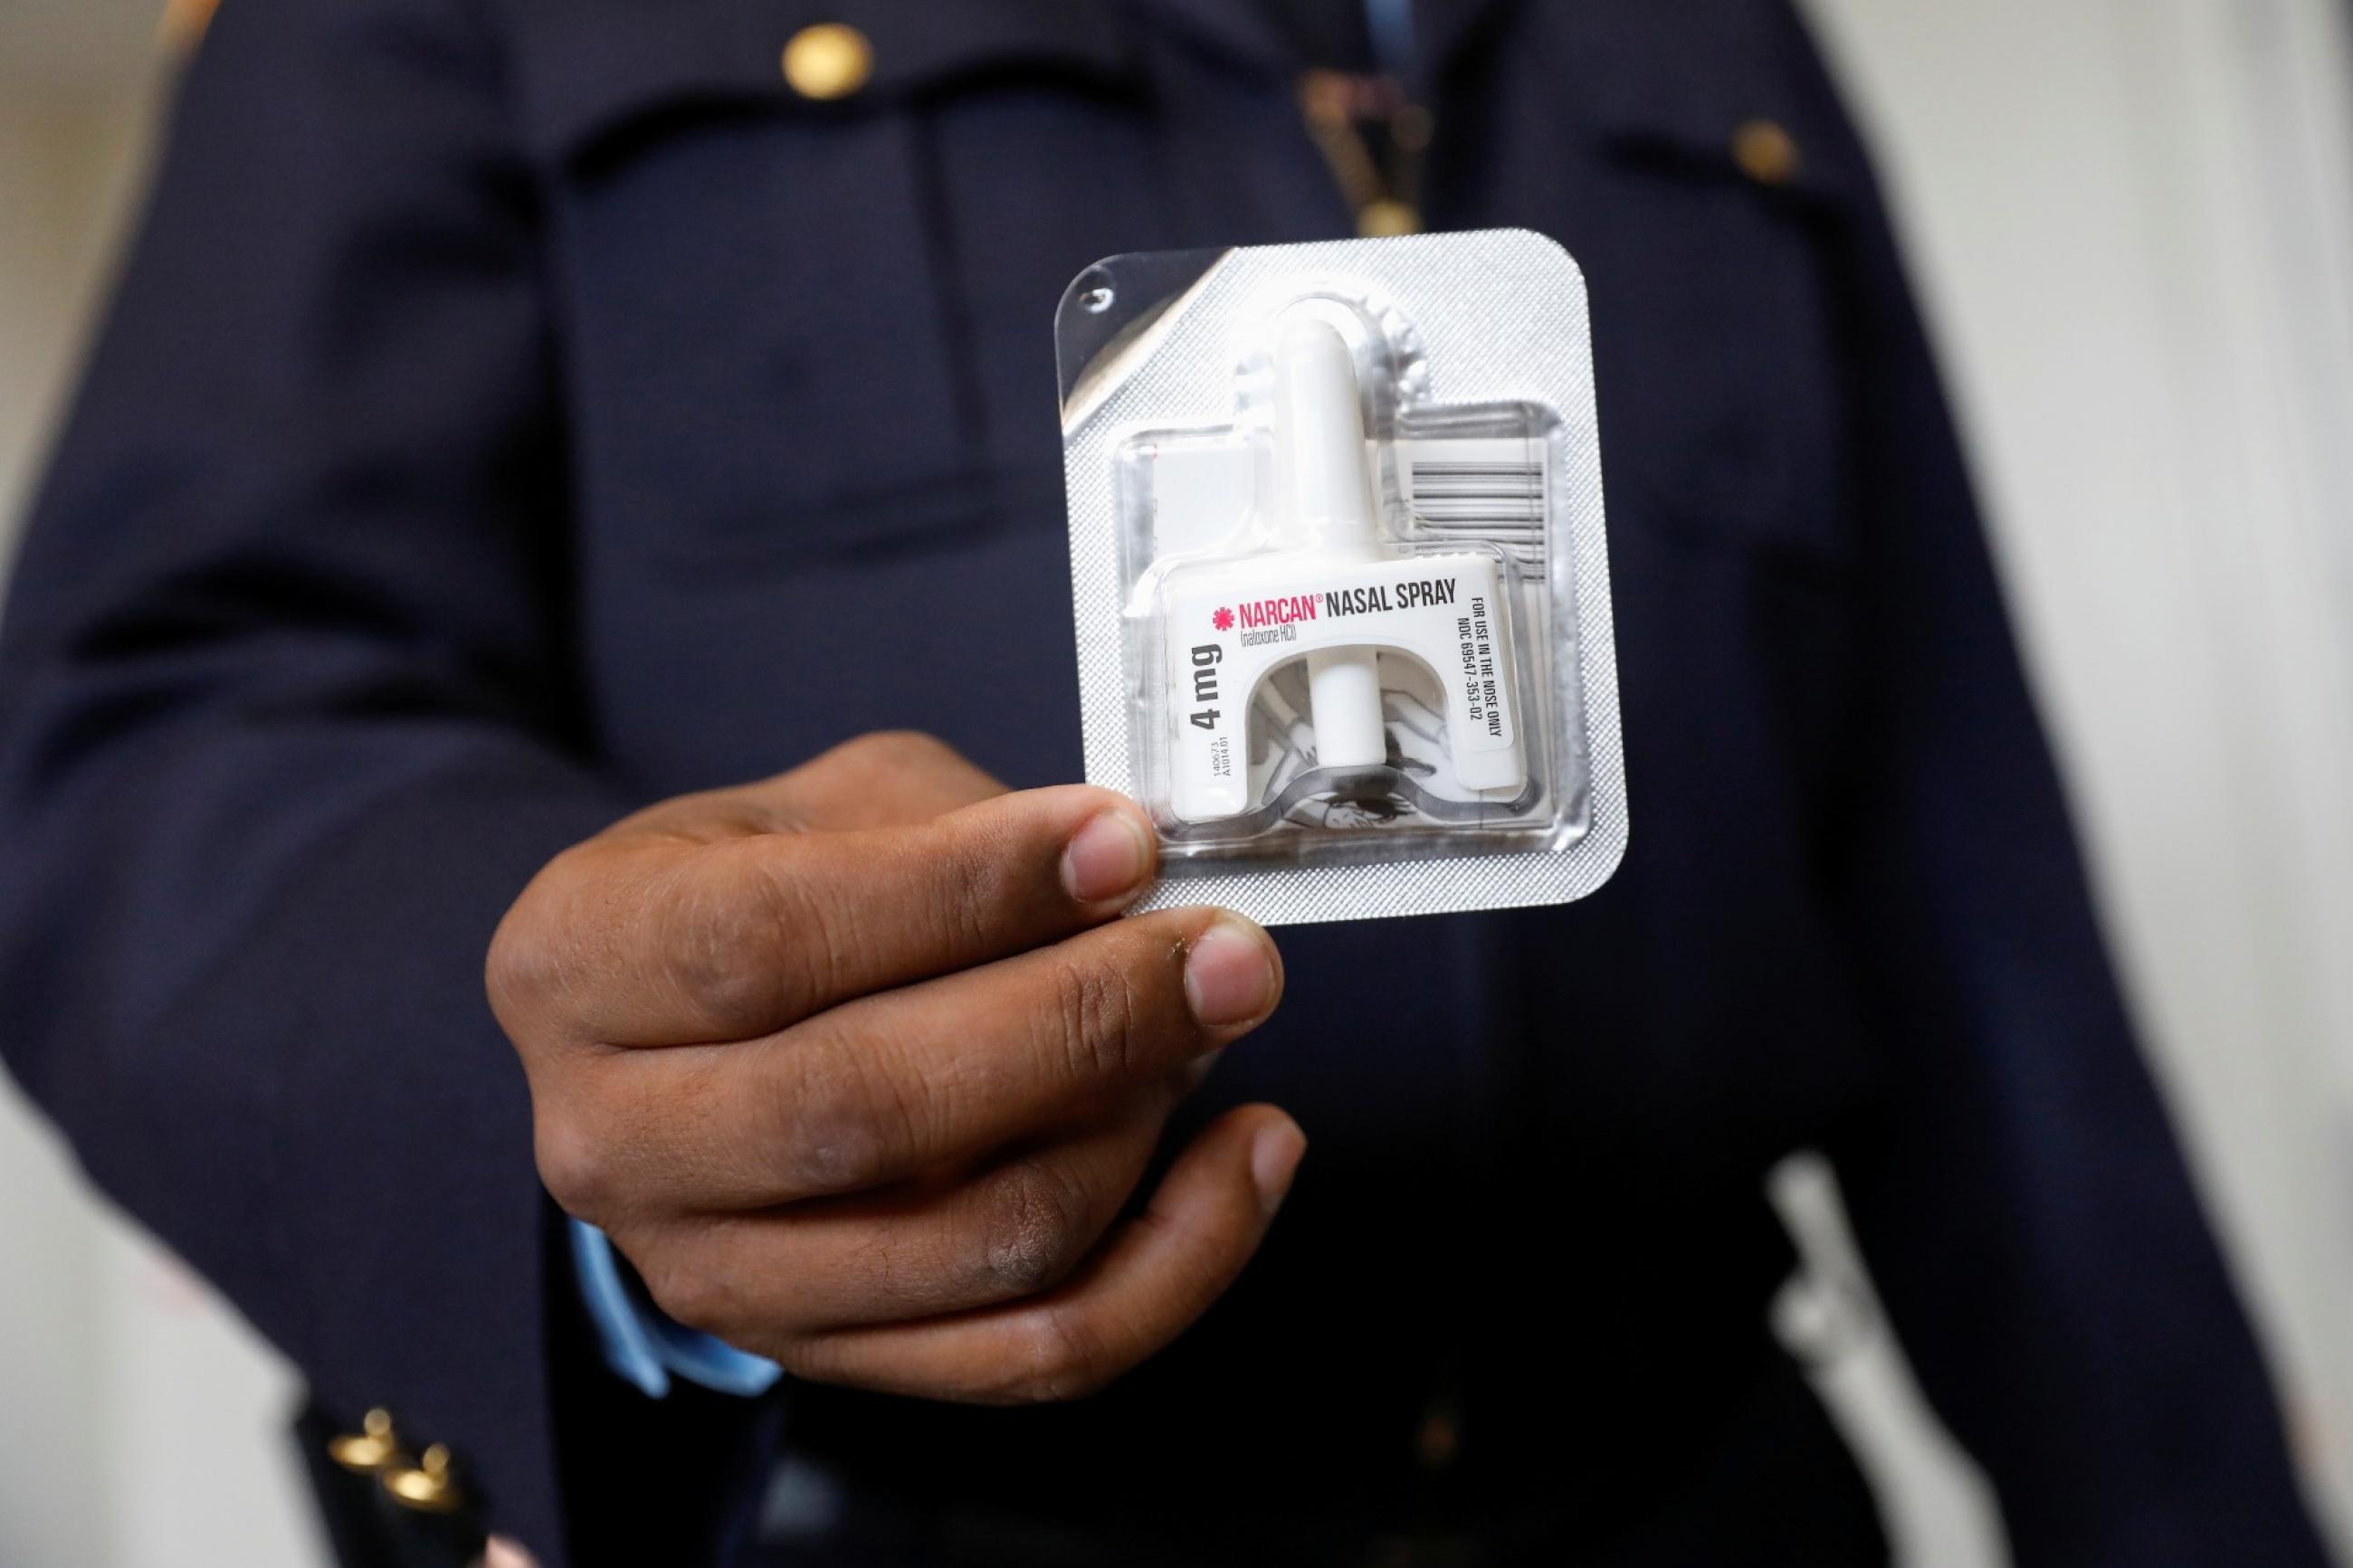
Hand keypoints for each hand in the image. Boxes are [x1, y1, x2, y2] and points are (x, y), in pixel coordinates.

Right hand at [489, 732, 1300, 1402]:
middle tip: (1224, 948)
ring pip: (976, 1242)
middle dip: (1081, 1019)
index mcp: (578, 965)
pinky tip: (1250, 1148)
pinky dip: (1180, 1258)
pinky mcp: (837, 1359)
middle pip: (867, 1111)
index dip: (962, 891)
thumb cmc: (767, 889)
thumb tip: (1124, 875)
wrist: (685, 1038)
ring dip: (1139, 1123)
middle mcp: (616, 1145)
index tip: (1119, 842)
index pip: (766, 940)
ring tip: (1216, 1014)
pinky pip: (1037, 1354)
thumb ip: (953, 824)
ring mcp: (721, 1279)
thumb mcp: (823, 804)